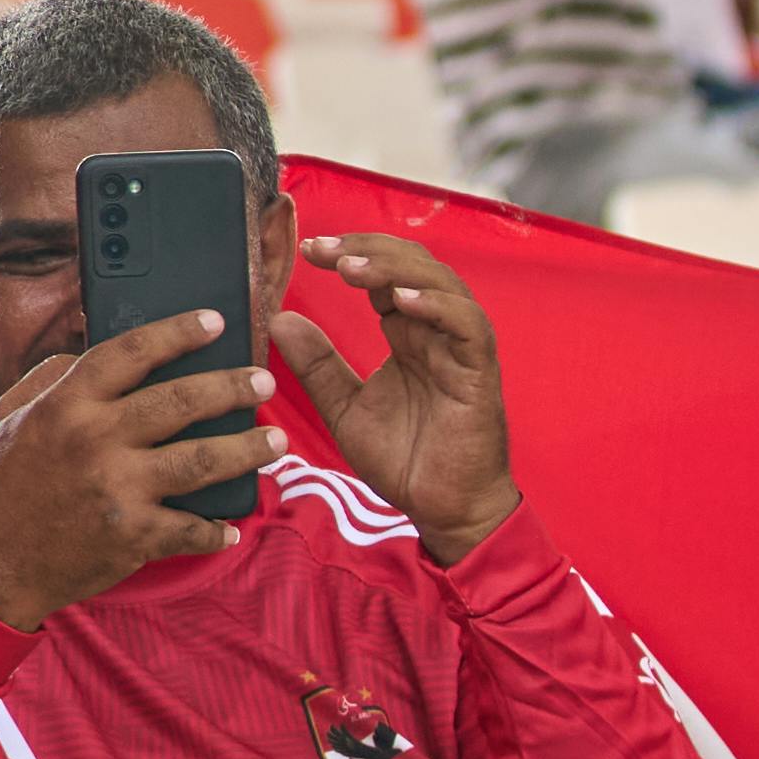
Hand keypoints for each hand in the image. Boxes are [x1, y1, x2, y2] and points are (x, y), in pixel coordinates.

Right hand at [0, 312, 272, 634]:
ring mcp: (118, 490)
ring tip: (275, 440)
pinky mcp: (133, 537)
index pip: (131, 353)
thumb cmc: (6, 482)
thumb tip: (107, 353)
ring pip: (201, 460)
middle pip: (180, 402)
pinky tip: (234, 523)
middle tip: (264, 381)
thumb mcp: (15, 414)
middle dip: (232, 387)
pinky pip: (191, 528)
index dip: (178, 332)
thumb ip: (57, 376)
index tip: (215, 322)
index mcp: (66, 405)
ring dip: (246, 448)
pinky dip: (217, 528)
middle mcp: (94, 441)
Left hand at [263, 232, 515, 564]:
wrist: (443, 510)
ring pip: (441, 284)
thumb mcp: (344, 408)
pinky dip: (437, 306)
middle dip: (366, 249)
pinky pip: (468, 325)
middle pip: (412, 265)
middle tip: (320, 248)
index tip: (306, 250)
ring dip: (395, 268)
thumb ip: (317, 365)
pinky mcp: (480, 373)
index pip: (383, 275)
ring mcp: (461, 349)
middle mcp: (436, 332)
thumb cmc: (404, 459)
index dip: (349, 254)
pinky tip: (401, 300)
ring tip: (350, 267)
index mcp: (407, 334)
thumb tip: (279, 319)